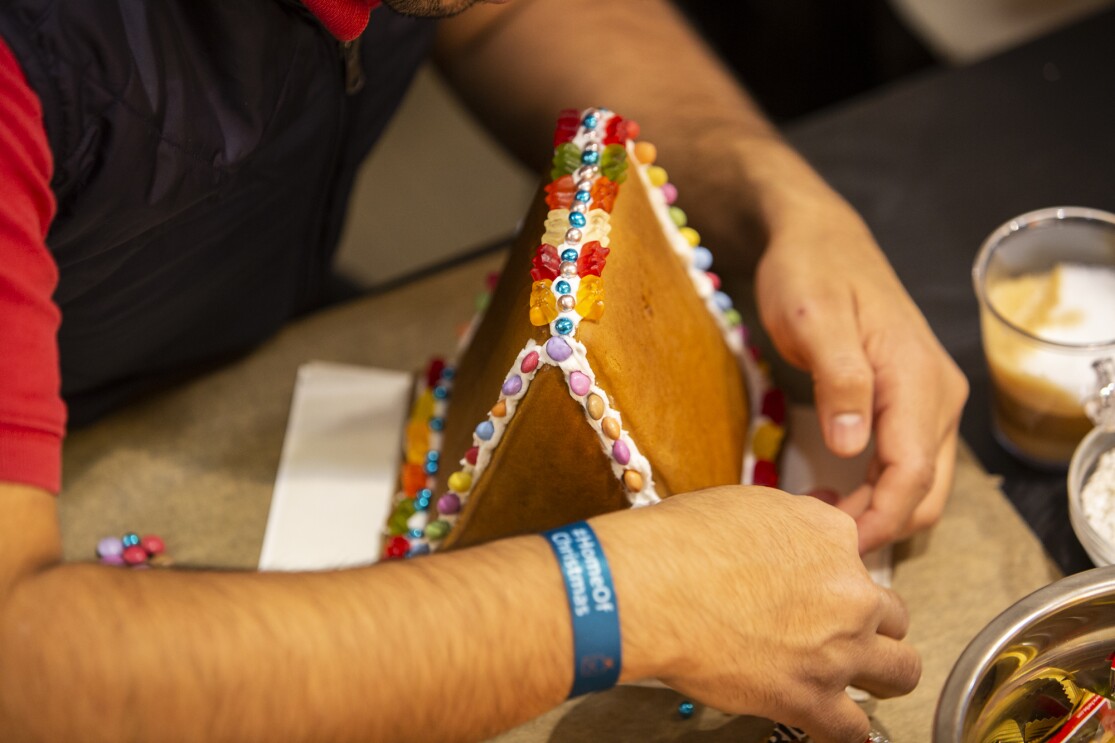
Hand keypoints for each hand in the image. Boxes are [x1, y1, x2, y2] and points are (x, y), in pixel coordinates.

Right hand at [599, 486, 918, 742]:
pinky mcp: (811, 698)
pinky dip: (845, 730)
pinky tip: (832, 724)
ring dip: (881, 675)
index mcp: (829, 534)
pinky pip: (854, 730)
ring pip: (901, 670)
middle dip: (869, 624)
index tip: (814, 588)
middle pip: (892, 615)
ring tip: (863, 682)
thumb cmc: (680, 543)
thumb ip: (782, 526)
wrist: (655, 587)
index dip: (831, 575)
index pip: (854, 557)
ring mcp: (837, 647)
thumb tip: (777, 544)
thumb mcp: (743, 505)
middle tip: (842, 633)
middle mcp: (847, 590)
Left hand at [755, 190, 967, 551]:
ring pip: (919, 481)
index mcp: (918, 379)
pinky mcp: (910, 401)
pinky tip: (833, 492)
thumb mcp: (813, 318)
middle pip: (925, 489)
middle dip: (879, 524)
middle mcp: (936, 396)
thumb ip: (838, 380)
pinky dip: (877, 489)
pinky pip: (906, 461)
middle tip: (816, 538)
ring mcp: (928, 400)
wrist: (820, 239)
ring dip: (878, 510)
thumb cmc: (810, 272)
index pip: (913, 473)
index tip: (837, 547)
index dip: (879, 518)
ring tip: (817, 518)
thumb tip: (852, 446)